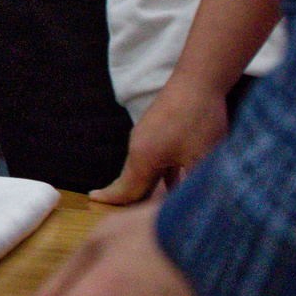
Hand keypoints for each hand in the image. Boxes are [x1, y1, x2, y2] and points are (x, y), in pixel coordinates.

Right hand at [90, 79, 230, 205]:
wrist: (197, 80)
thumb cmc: (198, 119)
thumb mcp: (200, 159)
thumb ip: (192, 186)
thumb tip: (191, 206)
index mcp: (143, 158)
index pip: (126, 189)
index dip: (112, 201)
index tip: (94, 203)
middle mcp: (138, 147)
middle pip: (133, 180)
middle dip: (133, 198)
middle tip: (131, 216)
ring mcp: (146, 135)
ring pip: (145, 168)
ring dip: (150, 185)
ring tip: (155, 201)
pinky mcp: (157, 128)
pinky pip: (154, 157)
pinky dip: (160, 171)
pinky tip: (176, 178)